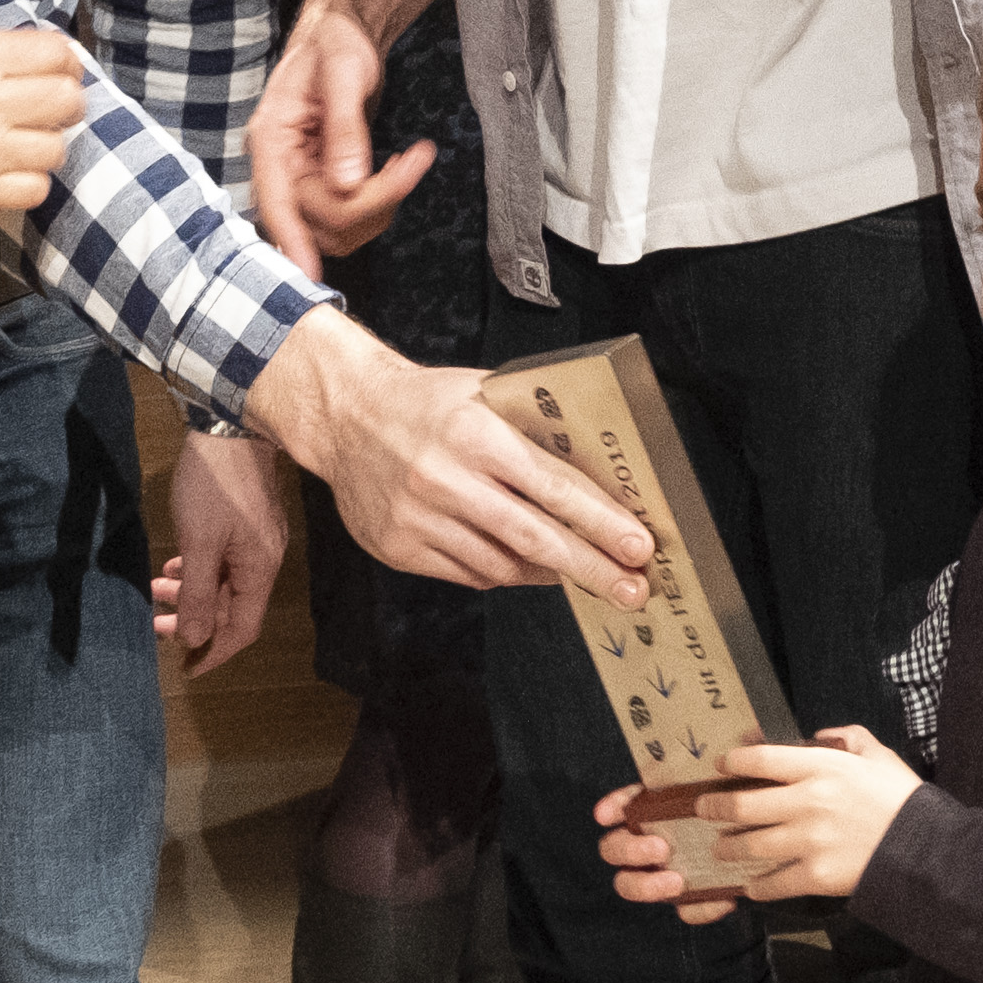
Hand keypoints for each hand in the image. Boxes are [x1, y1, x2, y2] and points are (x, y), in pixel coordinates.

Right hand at [0, 28, 86, 223]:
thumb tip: (27, 53)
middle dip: (63, 103)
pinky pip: (35, 189)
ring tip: (19, 144)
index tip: (62, 70)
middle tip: (49, 108)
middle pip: (67, 100)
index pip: (55, 53)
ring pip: (56, 148)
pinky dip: (25, 183)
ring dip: (42, 146)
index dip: (65, 62)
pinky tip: (4, 173)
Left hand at [150, 427, 286, 674]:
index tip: (186, 667)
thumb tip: (197, 638)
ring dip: (192, 592)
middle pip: (232, 607)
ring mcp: (258, 537)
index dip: (214, 652)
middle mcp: (265, 559)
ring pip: (225, 581)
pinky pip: (224, 559)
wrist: (231, 423)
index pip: (242, 628)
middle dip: (194, 620)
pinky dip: (200, 569)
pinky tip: (177, 563)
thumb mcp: (199, 544)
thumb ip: (199, 595)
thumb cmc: (214, 486)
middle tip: (156, 624)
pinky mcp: (247, 519)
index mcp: (259, 570)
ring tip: (157, 588)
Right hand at [243, 1, 435, 285]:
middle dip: (370, 201)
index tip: (308, 272)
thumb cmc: (337, 43)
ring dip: (380, 206)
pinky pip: (352, 217)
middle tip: (411, 162)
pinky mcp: (325, 185)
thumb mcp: (344, 72)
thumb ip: (345, 128)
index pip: (275, 202)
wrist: (344, 36)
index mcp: (270, 139)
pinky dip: (382, 202)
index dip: (290, 240)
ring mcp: (304, 179)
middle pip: (318, 220)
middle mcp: (282, 166)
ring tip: (408, 161)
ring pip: (337, 228)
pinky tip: (398, 168)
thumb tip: (348, 182)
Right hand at [246, 310, 656, 600]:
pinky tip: (529, 566)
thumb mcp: (483, 391)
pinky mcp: (399, 548)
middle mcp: (445, 479)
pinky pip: (469, 574)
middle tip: (633, 590)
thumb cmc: (425, 400)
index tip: (639, 545)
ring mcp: (418, 518)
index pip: (553, 487)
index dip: (601, 521)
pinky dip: (505, 573)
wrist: (343, 416)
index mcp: (474, 434)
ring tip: (585, 576)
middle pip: (535, 537)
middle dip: (592, 568)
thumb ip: (533, 426)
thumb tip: (601, 466)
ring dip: (551, 573)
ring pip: (503, 564)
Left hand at [592, 728, 923, 919]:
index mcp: (821, 767)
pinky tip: (749, 886)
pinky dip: (757, 886)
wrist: (926, 849)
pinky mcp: (815, 876)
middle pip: (743, 804)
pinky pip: (773, 882)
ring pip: (750, 844)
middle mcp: (806, 801)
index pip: (761, 759)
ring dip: (728, 847)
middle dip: (714, 807)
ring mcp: (808, 841)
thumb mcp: (879, 755)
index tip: (719, 765)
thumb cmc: (903, 799)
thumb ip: (849, 738)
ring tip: (720, 847)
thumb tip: (822, 736)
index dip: (732, 761)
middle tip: (702, 809)